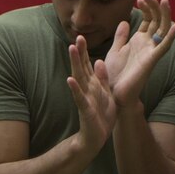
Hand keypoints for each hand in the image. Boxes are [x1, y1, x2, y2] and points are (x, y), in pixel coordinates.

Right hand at [67, 35, 117, 152]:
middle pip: (81, 67)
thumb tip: (98, 60)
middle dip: (79, 53)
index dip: (84, 51)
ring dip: (75, 64)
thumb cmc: (101, 115)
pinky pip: (80, 98)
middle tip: (77, 37)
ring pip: (79, 78)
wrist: (97, 136)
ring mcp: (85, 98)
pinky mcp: (85, 109)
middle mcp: (87, 88)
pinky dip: (75, 89)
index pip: (87, 64)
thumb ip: (102, 78)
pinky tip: (69, 80)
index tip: (81, 37)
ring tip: (71, 50)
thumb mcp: (105, 93)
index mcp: (93, 84)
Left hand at [104, 0, 174, 108]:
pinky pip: (164, 48)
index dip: (147, 8)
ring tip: (164, 1)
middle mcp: (147, 45)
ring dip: (165, 15)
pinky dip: (170, 37)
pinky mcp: (151, 61)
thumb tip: (124, 21)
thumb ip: (121, 37)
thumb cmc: (114, 75)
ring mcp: (151, 52)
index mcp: (139, 41)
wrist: (114, 93)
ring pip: (163, 30)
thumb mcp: (115, 51)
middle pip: (157, 21)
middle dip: (154, 7)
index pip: (148, 20)